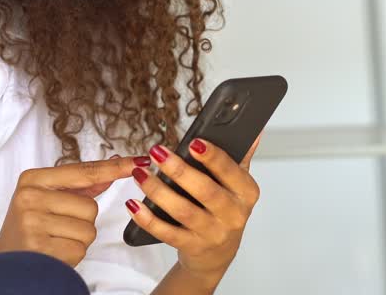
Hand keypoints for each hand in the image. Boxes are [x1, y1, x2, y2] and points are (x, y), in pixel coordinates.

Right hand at [0, 155, 148, 266]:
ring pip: (89, 228)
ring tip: (55, 240)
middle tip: (57, 228)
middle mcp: (30, 196)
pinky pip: (80, 248)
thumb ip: (77, 185)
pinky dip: (73, 254)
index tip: (138, 162)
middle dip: (82, 221)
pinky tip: (53, 252)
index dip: (113, 168)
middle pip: (90, 206)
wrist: (5, 265)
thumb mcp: (45, 200)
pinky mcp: (40, 246)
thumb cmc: (29, 230)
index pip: (83, 171)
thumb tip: (112, 167)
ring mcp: (34, 221)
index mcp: (32, 179)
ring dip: (78, 239)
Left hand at [124, 135, 262, 288]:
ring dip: (158, 191)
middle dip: (179, 170)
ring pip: (183, 211)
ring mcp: (212, 233)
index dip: (213, 157)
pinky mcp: (192, 247)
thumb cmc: (224, 210)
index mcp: (246, 193)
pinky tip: (133, 204)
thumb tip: (252, 131)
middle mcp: (233, 214)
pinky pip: (167, 233)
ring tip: (140, 174)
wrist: (217, 253)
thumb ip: (240, 157)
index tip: (193, 142)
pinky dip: (148, 219)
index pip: (231, 171)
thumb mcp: (237, 185)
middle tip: (157, 152)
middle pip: (205, 191)